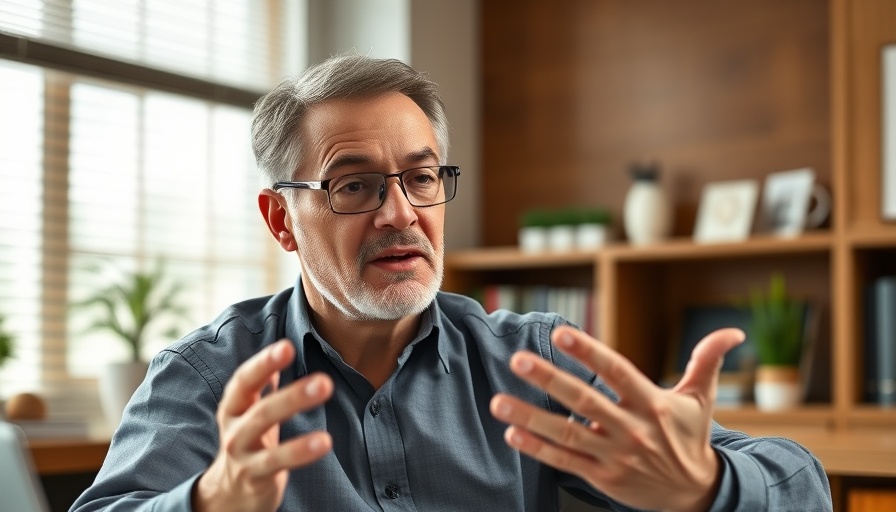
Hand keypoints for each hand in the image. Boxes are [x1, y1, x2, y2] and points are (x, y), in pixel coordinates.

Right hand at [193, 340, 332, 511]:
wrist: (228, 493)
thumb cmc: (248, 442)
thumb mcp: (250, 411)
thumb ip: (263, 382)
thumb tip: (281, 347)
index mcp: (234, 407)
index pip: (245, 380)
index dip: (264, 363)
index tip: (287, 346)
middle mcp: (233, 427)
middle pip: (260, 407)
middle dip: (292, 393)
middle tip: (324, 380)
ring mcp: (240, 452)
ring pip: (265, 429)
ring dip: (296, 412)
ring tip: (326, 398)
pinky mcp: (253, 476)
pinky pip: (277, 461)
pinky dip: (300, 451)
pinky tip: (325, 441)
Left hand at [490, 326, 743, 511]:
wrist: (696, 495)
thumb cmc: (690, 438)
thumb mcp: (701, 398)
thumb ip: (707, 360)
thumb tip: (734, 331)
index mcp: (652, 403)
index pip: (617, 372)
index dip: (589, 352)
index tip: (561, 333)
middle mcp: (632, 429)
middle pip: (585, 402)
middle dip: (549, 380)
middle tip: (518, 361)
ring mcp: (614, 456)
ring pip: (566, 434)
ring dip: (530, 417)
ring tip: (498, 402)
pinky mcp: (603, 477)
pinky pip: (564, 462)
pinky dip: (537, 449)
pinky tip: (513, 434)